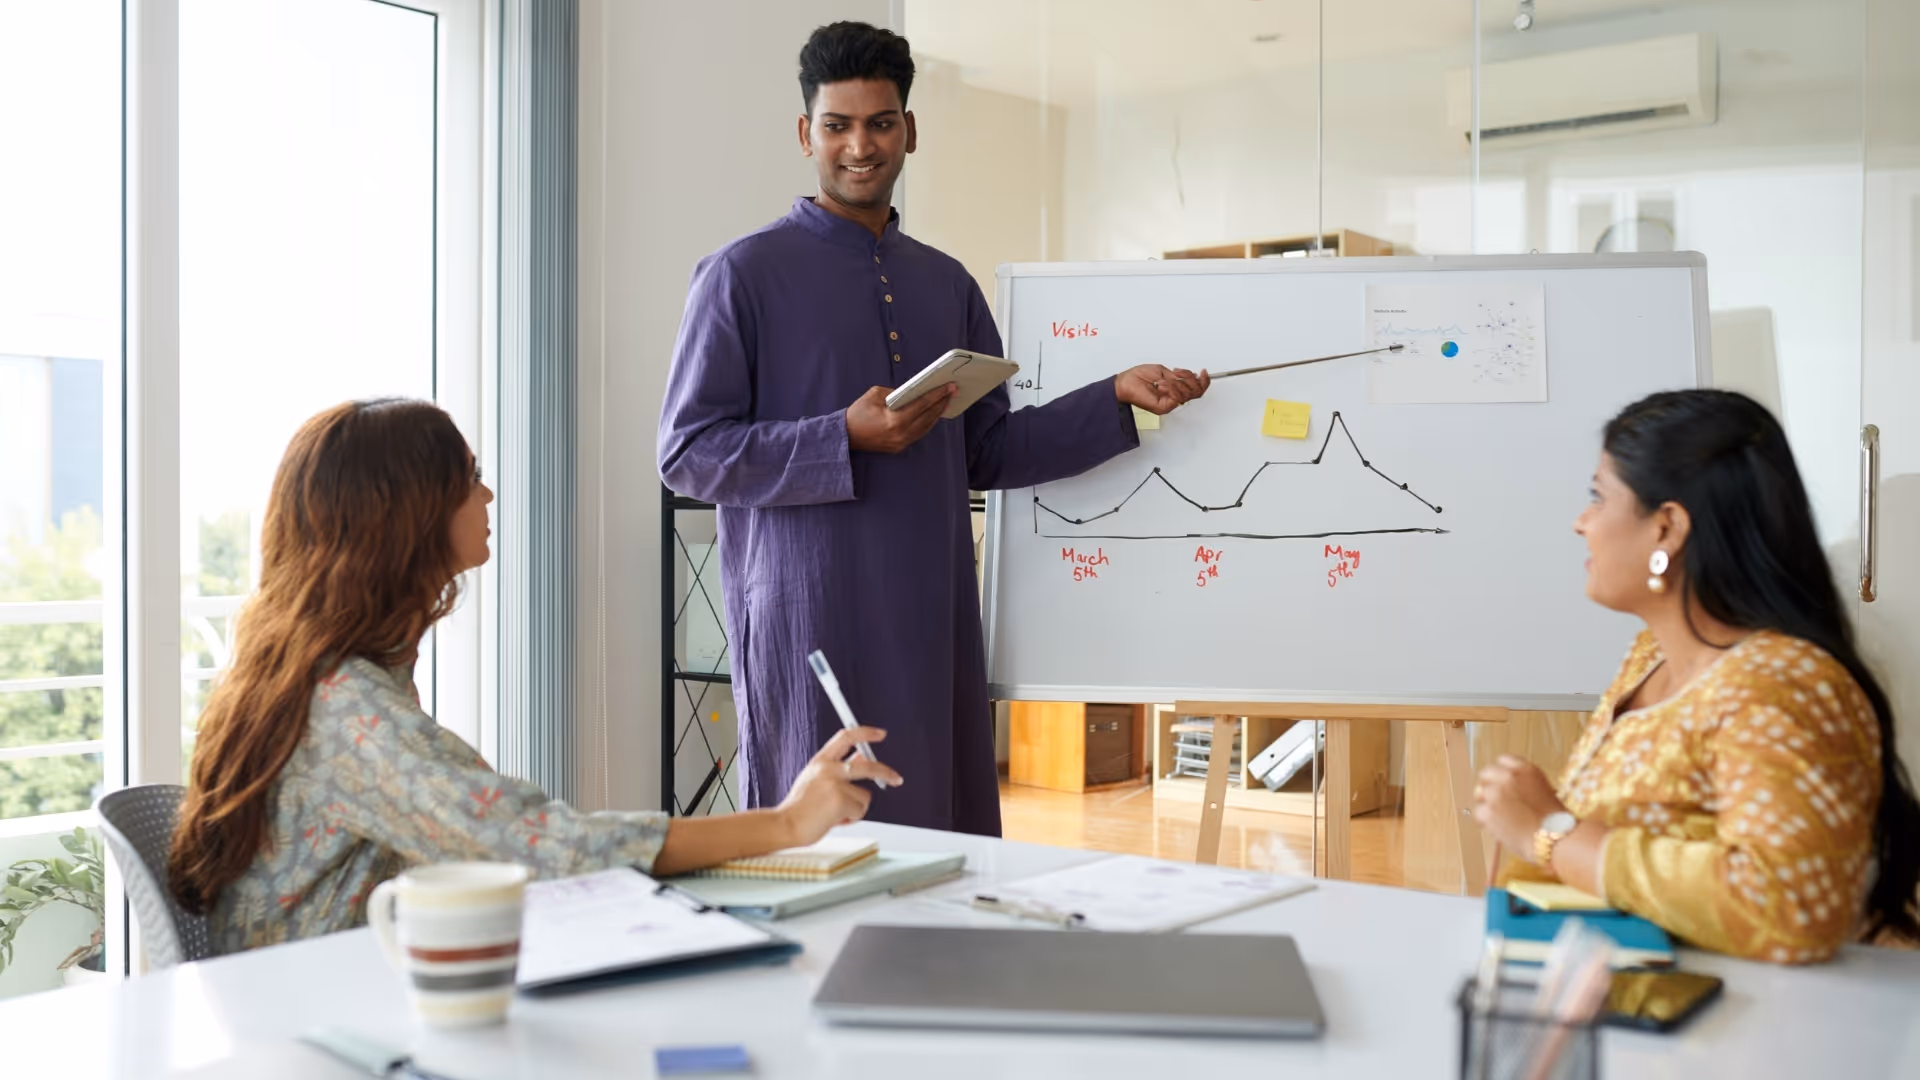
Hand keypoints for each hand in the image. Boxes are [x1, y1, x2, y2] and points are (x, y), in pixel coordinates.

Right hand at [774, 726, 902, 846]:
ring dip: (856, 807)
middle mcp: (828, 768)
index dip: (866, 733)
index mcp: (820, 761)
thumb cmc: (799, 807)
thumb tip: (859, 759)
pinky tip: (836, 819)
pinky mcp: (840, 800)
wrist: (785, 825)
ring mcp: (834, 783)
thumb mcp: (816, 780)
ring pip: (864, 795)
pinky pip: (860, 810)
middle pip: (867, 764)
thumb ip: (837, 769)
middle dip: (885, 773)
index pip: (846, 736)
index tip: (880, 734)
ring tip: (837, 813)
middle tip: (895, 778)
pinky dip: (852, 818)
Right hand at [846, 385, 954, 453]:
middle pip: (928, 417)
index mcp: (895, 420)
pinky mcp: (899, 447)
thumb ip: (895, 392)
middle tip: (952, 392)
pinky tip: (933, 414)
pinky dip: (927, 423)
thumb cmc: (858, 413)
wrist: (845, 436)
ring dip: (936, 414)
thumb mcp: (875, 394)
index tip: (949, 387)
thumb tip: (912, 392)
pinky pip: (918, 434)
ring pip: (926, 427)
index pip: (922, 405)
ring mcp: (901, 443)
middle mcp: (901, 434)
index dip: (937, 395)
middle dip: (941, 403)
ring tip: (946, 402)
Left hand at [1116, 364, 1209, 414]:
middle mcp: (1174, 398)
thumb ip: (1179, 376)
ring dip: (1176, 382)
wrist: (1124, 383)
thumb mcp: (1164, 371)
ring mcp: (1169, 404)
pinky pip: (1176, 397)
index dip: (1203, 381)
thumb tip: (1193, 376)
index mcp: (1175, 390)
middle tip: (1177, 373)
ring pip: (1186, 393)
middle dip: (1189, 379)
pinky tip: (1160, 384)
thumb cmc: (1139, 377)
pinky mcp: (1164, 408)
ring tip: (1162, 379)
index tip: (1203, 371)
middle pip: (1196, 392)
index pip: (1196, 390)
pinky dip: (1170, 387)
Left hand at [1472, 755, 1569, 859]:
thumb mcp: (1542, 788)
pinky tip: (1502, 827)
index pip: (1502, 760)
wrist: (1554, 838)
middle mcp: (1508, 776)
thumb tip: (1502, 785)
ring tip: (1505, 819)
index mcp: (1524, 768)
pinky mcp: (1487, 810)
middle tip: (1498, 802)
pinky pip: (1479, 813)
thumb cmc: (1553, 819)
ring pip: (1480, 795)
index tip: (1502, 783)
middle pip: (1486, 774)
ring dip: (1488, 805)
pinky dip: (1486, 822)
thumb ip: (1522, 781)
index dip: (1501, 773)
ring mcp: (1495, 792)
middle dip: (1489, 786)